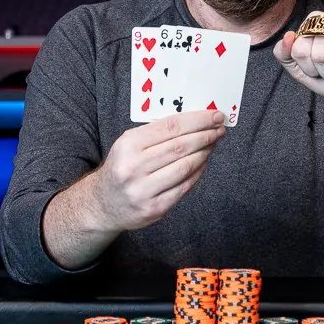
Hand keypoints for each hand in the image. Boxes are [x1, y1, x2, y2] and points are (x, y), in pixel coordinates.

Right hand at [89, 110, 225, 231]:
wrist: (103, 204)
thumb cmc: (123, 167)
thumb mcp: (129, 144)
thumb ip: (157, 133)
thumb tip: (195, 121)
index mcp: (128, 145)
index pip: (171, 127)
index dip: (197, 120)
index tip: (214, 116)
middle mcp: (133, 167)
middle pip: (180, 146)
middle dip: (206, 135)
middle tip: (220, 128)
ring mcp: (143, 190)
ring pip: (185, 166)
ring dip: (205, 152)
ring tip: (213, 143)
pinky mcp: (154, 208)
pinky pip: (184, 186)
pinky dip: (198, 172)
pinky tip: (203, 162)